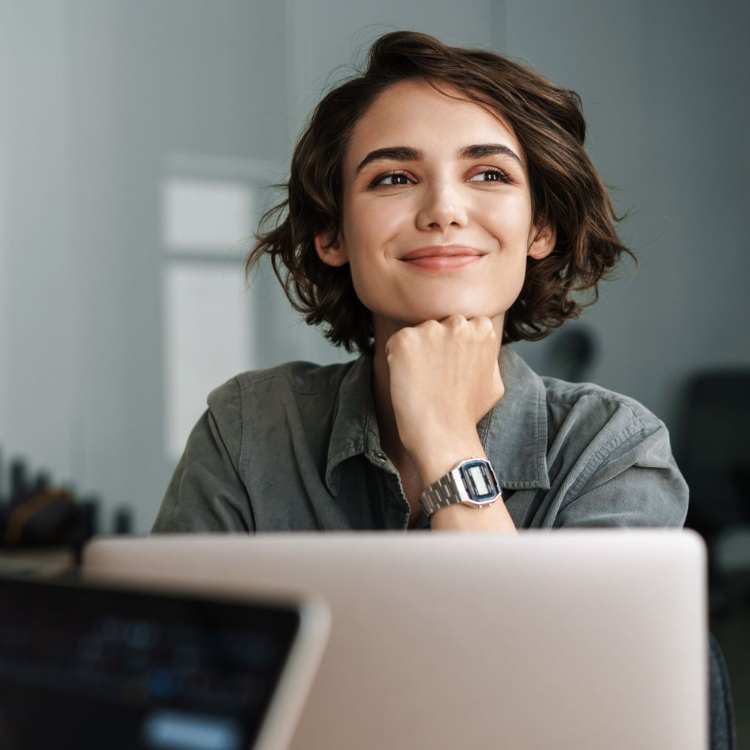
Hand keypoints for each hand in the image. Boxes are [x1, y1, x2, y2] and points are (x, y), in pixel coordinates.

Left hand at [384, 315, 503, 456]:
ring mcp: (431, 330)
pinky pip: (394, 342)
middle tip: (434, 376)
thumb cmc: (467, 414)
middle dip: (434, 344)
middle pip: (438, 324)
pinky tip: (408, 380)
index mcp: (482, 329)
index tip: (450, 368)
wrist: (443, 435)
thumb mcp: (494, 382)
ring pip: (417, 333)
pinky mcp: (405, 340)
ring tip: (422, 381)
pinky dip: (395, 359)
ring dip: (415, 352)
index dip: (452, 347)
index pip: (460, 324)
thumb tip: (482, 345)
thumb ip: (488, 356)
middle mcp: (458, 323)